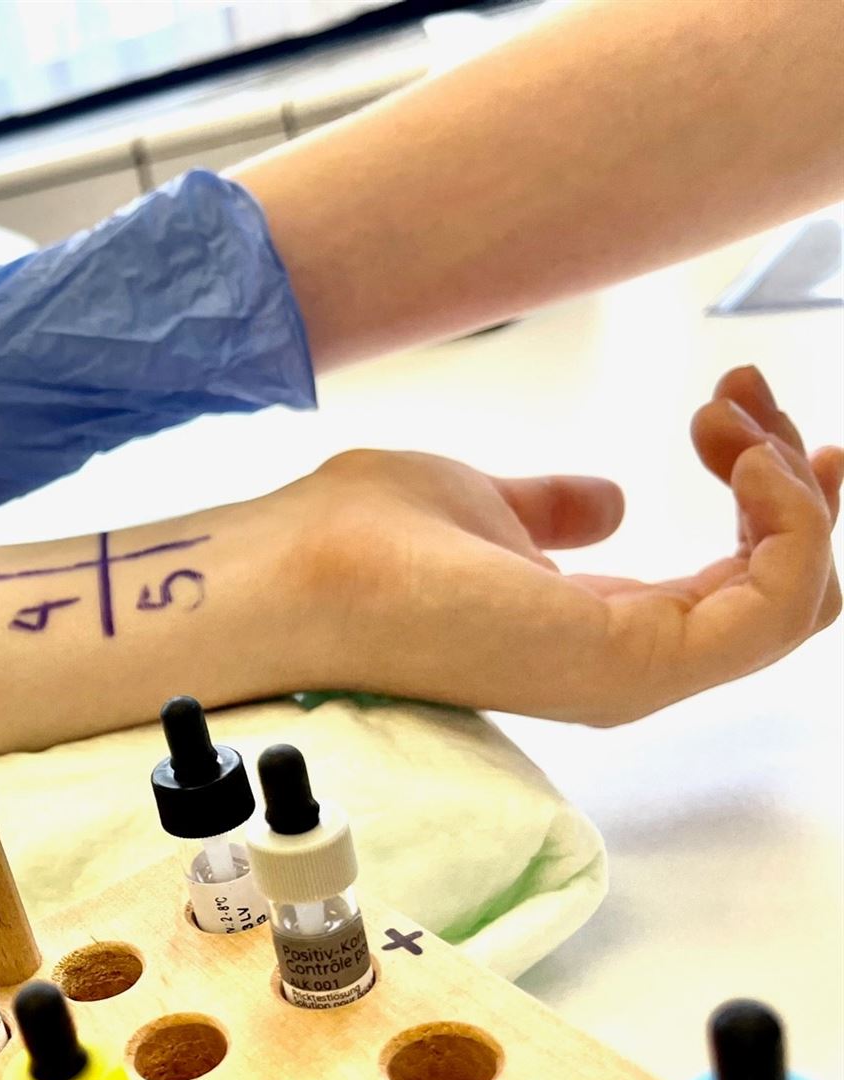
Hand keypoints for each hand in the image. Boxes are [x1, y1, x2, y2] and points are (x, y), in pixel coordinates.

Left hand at [282, 366, 839, 723]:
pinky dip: (791, 521)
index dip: (772, 501)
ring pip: (798, 598)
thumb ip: (553, 511)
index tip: (751, 411)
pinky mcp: (631, 662)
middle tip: (742, 397)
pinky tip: (742, 452)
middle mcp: (626, 659)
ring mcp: (632, 669)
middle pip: (783, 588)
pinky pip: (775, 606)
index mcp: (594, 626)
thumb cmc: (358, 540)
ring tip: (727, 414)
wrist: (298, 569)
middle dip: (792, 478)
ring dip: (796, 489)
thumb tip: (604, 502)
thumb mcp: (485, 504)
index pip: (735, 584)